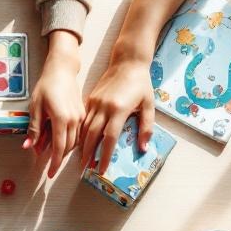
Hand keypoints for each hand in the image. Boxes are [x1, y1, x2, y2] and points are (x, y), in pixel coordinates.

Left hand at [26, 31, 83, 178]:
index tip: (51, 174)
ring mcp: (80, 117)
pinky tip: (58, 140)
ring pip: (74, 142)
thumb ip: (34, 128)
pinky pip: (76, 133)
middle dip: (58, 158)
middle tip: (48, 165)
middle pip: (68, 147)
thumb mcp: (35, 107)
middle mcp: (74, 120)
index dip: (55, 163)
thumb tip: (28, 147)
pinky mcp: (82, 114)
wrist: (62, 70)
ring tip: (49, 150)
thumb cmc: (47, 86)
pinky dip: (68, 140)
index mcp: (61, 118)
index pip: (59, 148)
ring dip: (63, 149)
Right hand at [79, 59, 155, 174]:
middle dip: (88, 154)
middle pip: (92, 135)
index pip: (109, 138)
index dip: (105, 156)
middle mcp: (104, 107)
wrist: (128, 62)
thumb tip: (143, 148)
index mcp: (119, 110)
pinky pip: (84, 118)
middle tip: (85, 169)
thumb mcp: (149, 105)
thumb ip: (146, 127)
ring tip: (82, 158)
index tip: (101, 169)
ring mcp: (95, 102)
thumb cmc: (141, 84)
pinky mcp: (91, 98)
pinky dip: (81, 131)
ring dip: (82, 144)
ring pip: (85, 128)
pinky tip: (81, 141)